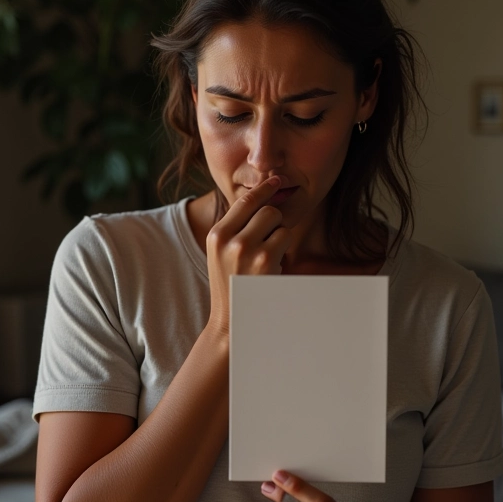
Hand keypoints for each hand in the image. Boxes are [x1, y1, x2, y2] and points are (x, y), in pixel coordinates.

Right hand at [205, 177, 292, 337]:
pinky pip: (286, 238)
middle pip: (267, 210)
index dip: (263, 189)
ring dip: (280, 236)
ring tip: (268, 257)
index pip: (244, 201)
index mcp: (216, 234)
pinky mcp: (266, 260)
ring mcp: (248, 249)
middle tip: (269, 240)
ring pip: (279, 222)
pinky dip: (284, 251)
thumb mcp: (221, 252)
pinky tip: (272, 267)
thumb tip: (261, 197)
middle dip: (274, 221)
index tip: (275, 180)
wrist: (232, 320)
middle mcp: (229, 239)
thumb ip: (235, 227)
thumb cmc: (231, 284)